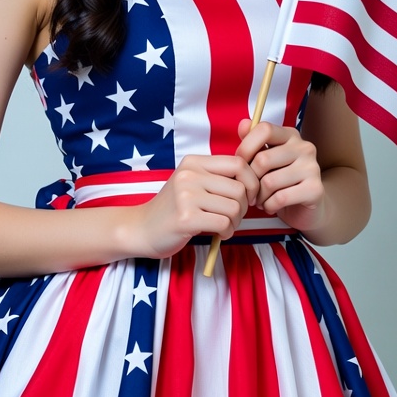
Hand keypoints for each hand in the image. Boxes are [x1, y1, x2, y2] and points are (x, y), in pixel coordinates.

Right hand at [133, 153, 259, 258]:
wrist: (142, 228)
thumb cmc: (174, 207)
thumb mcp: (192, 182)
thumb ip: (217, 177)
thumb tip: (254, 179)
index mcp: (193, 162)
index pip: (238, 162)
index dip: (251, 180)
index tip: (248, 195)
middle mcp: (189, 174)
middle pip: (239, 188)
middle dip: (244, 207)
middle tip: (234, 216)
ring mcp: (186, 196)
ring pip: (234, 207)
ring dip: (236, 222)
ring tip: (225, 225)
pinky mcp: (186, 218)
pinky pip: (224, 223)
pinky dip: (227, 232)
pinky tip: (219, 234)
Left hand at [236, 118, 328, 233]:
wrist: (307, 208)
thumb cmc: (281, 181)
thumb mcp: (266, 159)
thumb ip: (253, 142)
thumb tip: (243, 124)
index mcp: (290, 135)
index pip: (264, 129)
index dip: (246, 147)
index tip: (240, 165)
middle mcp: (304, 147)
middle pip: (263, 159)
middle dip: (250, 179)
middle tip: (249, 190)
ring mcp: (312, 167)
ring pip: (269, 182)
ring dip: (259, 196)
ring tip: (259, 200)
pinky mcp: (315, 189)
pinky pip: (281, 198)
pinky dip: (269, 206)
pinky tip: (270, 206)